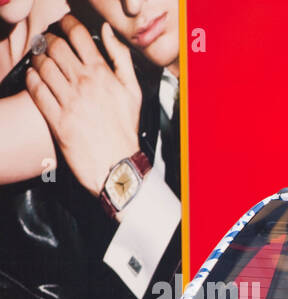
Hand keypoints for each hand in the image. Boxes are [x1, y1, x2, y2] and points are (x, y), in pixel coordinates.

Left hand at [25, 15, 141, 198]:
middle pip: (55, 46)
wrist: (118, 165)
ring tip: (40, 61)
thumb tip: (107, 32)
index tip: (63, 25)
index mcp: (103, 74)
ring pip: (42, 65)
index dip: (67, 24)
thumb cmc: (126, 129)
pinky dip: (32, 79)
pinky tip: (35, 79)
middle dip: (48, 40)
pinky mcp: (56, 118)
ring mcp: (69, 101)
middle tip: (47, 44)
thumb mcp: (133, 91)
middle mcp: (85, 84)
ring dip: (38, 58)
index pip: (78, 35)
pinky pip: (36, 89)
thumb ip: (121, 58)